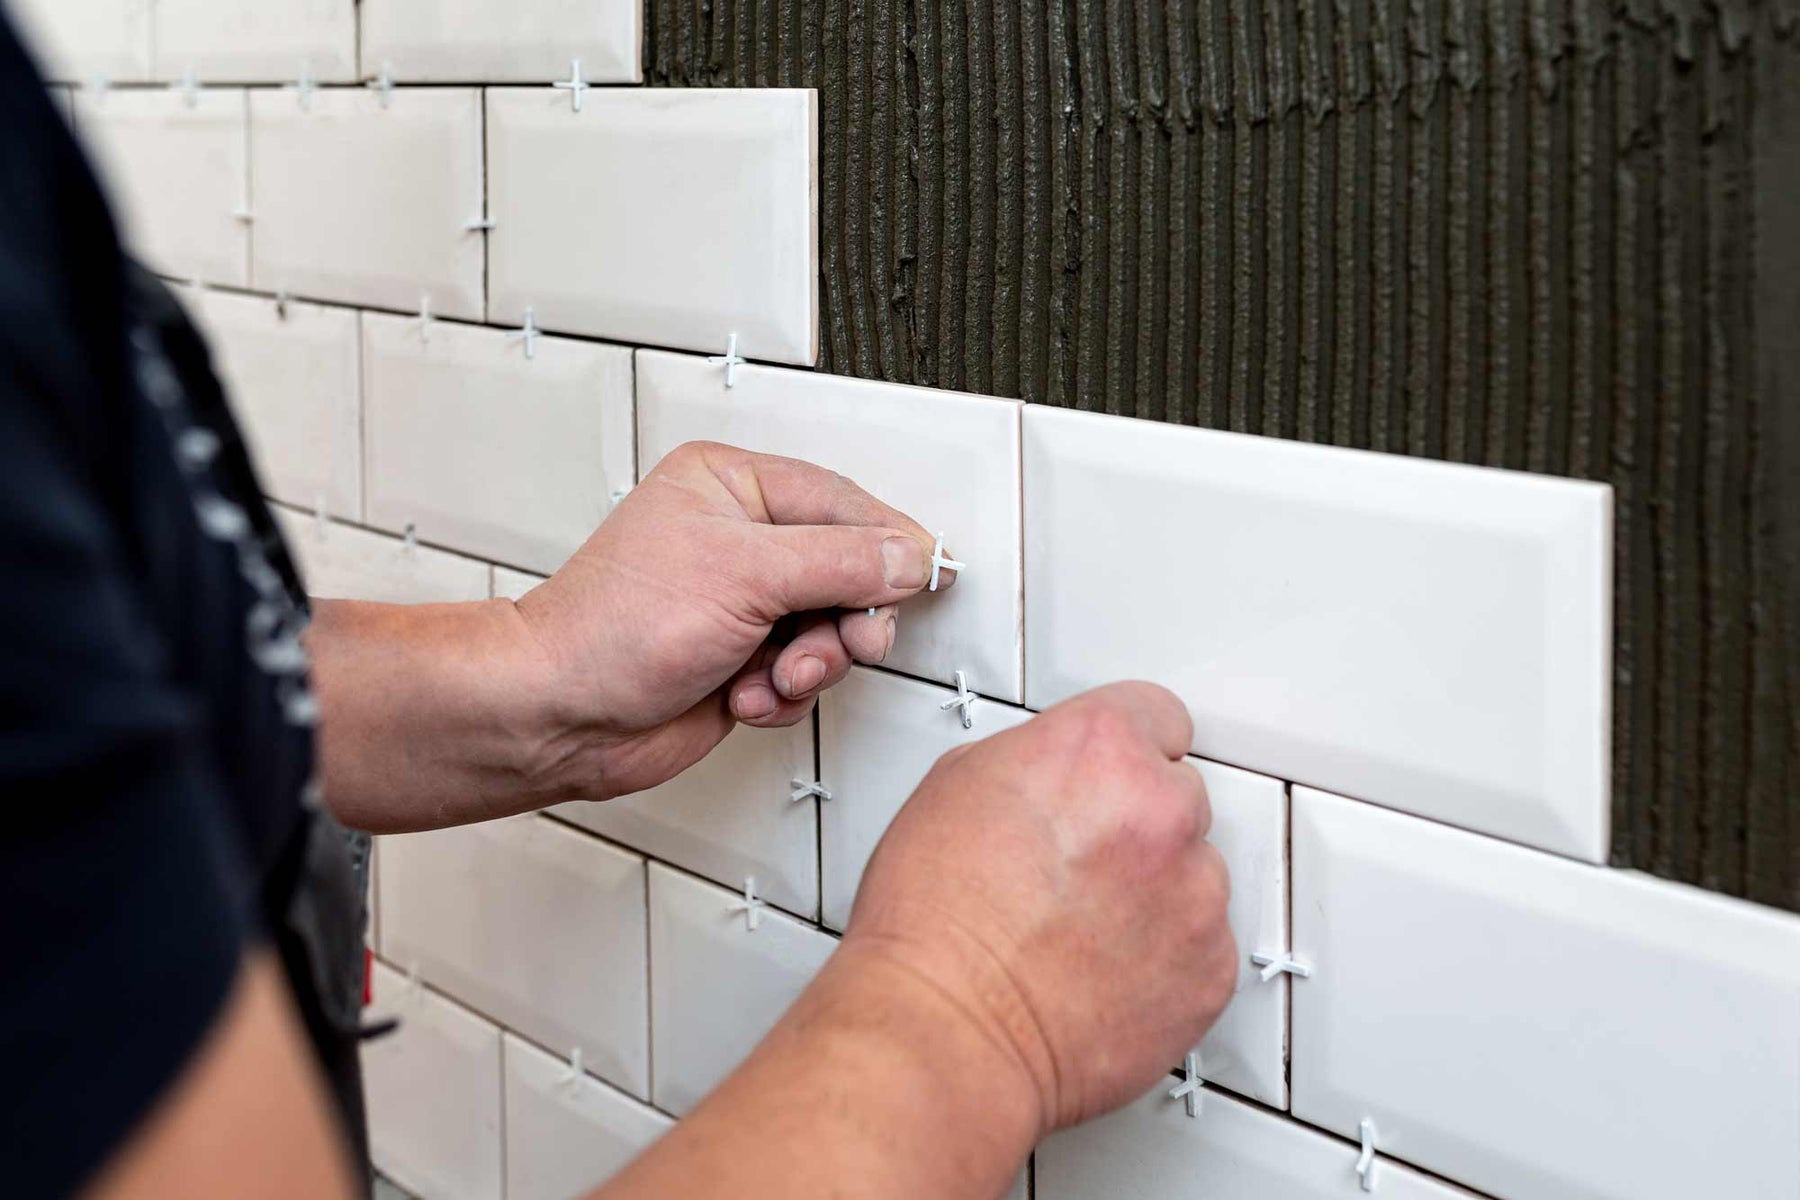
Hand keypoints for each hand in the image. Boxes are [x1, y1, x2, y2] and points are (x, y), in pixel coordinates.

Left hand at [512, 441, 952, 800]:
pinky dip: (783, 695)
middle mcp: (739, 539)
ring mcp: (741, 603)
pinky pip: (804, 674)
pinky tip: (744, 695)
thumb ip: (842, 561)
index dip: (890, 542)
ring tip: (776, 676)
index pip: (842, 502)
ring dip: (812, 663)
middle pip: (849, 569)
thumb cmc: (612, 629)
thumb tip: (910, 555)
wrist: (560, 716)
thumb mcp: (745, 575)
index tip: (926, 575)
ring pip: (832, 628)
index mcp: (731, 485)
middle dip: (847, 616)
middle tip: (846, 641)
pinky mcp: (741, 659)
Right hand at [839, 682, 1234, 1133]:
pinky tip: (1099, 974)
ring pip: (1194, 876)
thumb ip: (1032, 762)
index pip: (1158, 717)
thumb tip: (1056, 778)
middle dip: (1135, 827)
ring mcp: (1196, 894)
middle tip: (1074, 869)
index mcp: (1100, 748)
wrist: (945, 1028)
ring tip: (1078, 933)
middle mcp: (1161, 810)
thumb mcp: (954, 785)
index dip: (1127, 752)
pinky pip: (1202, 948)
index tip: (1115, 778)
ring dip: (1154, 895)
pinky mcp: (1211, 969)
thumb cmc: (931, 922)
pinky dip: (1164, 960)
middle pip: (1177, 798)